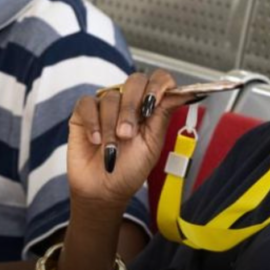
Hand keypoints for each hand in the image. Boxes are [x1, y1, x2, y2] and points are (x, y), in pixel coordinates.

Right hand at [67, 69, 181, 210]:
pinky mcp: (84, 112)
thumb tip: (185, 92)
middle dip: (131, 108)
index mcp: (149, 107)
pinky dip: (93, 123)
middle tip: (127, 134)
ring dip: (111, 126)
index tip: (154, 103)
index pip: (158, 79)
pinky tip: (96, 140)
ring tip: (111, 148)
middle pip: (135, 81)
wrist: (104, 189)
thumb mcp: (153, 144)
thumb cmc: (130, 170)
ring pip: (110, 97)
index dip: (159, 85)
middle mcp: (128, 102)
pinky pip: (88, 103)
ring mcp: (106, 105)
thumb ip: (164, 114)